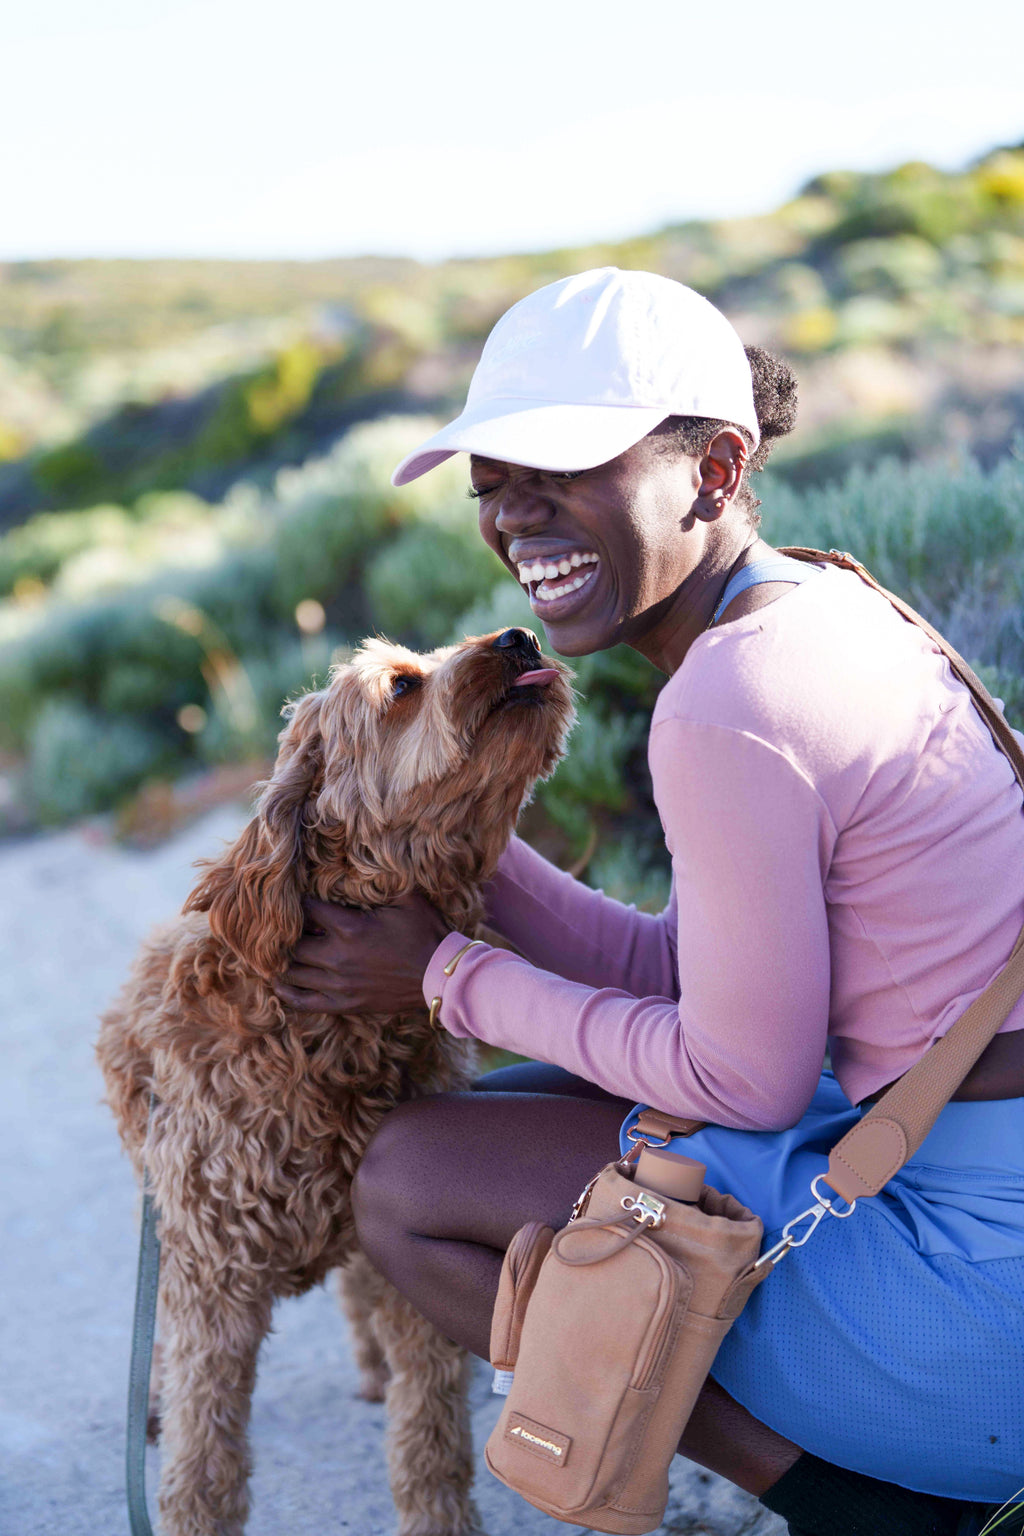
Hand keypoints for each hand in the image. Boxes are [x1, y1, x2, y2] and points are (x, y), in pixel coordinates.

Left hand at [274, 893, 452, 1014]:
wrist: (441, 977)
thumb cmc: (426, 934)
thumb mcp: (408, 899)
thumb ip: (383, 881)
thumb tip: (368, 859)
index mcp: (350, 927)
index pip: (307, 909)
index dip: (298, 901)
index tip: (294, 897)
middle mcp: (338, 956)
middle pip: (293, 944)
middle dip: (284, 934)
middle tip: (279, 927)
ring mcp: (339, 984)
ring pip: (293, 973)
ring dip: (281, 962)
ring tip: (274, 953)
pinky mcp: (345, 1004)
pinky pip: (304, 1002)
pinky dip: (287, 994)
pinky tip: (279, 985)